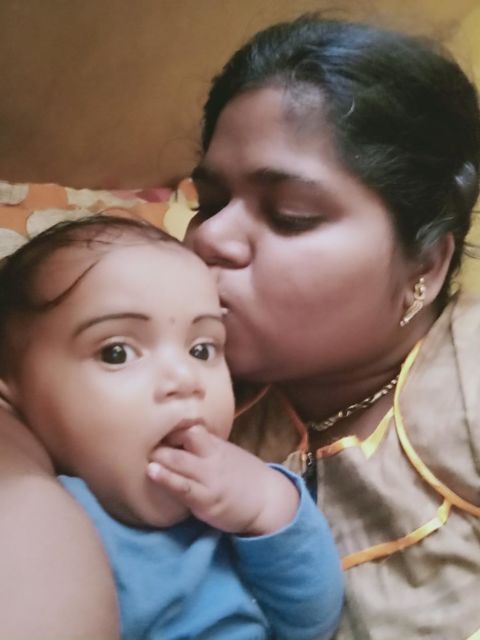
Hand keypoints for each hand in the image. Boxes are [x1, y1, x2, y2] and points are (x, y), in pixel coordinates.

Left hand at [147, 425, 298, 535]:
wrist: (267, 500)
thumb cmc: (244, 476)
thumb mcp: (227, 454)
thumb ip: (205, 447)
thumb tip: (176, 440)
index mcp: (215, 445)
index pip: (190, 429)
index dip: (170, 428)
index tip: (151, 429)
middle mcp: (211, 458)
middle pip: (183, 441)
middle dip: (159, 442)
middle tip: (137, 440)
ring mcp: (208, 478)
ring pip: (179, 462)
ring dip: (159, 457)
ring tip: (143, 454)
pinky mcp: (206, 500)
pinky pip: (183, 488)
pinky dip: (167, 479)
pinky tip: (153, 473)